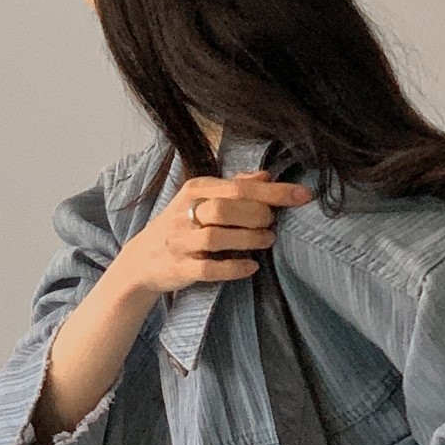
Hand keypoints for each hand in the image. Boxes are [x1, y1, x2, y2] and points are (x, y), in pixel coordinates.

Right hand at [118, 168, 312, 299]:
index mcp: (195, 190)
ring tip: (267, 240)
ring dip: (248, 239)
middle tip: (272, 223)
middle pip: (226, 208)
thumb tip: (267, 175)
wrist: (141, 260)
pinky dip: (233, 268)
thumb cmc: (180, 226)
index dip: (274, 192)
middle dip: (257, 215)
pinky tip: (251, 267)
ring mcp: (180, 241)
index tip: (302, 195)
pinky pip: (209, 269)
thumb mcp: (202, 200)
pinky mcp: (180, 268)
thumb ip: (234, 187)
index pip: (238, 187)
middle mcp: (185, 212)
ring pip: (216, 237)